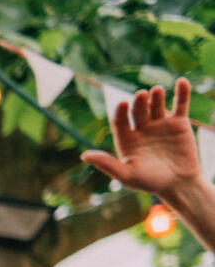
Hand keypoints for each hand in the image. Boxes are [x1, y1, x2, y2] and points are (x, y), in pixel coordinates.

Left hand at [81, 78, 198, 199]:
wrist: (179, 185)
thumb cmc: (150, 182)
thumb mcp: (127, 175)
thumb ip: (107, 164)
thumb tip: (84, 156)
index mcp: (126, 139)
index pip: (119, 121)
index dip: (120, 112)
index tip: (122, 104)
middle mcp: (141, 129)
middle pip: (137, 111)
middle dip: (139, 103)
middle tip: (141, 94)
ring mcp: (159, 124)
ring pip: (156, 105)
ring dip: (156, 97)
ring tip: (156, 90)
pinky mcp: (179, 123)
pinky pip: (180, 104)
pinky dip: (182, 92)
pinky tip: (181, 81)